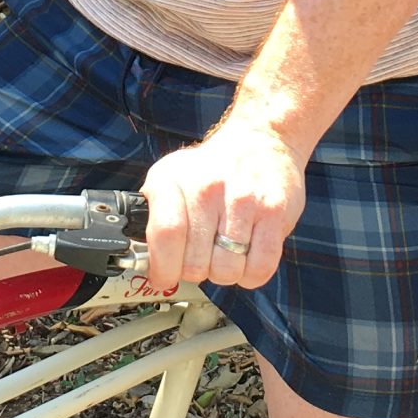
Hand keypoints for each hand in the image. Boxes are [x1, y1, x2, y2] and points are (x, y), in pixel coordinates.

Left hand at [139, 120, 306, 293]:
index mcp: (172, 180)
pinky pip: (259, 268)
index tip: (164, 276)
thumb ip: (154, 216)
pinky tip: (247, 257)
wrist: (261, 140)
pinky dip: (251, 274)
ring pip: (227, 271)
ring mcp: (243, 200)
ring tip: (226, 253)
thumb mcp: (170, 177)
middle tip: (202, 257)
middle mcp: (206, 189)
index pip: (165, 234)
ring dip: (225, 273)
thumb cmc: (212, 169)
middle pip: (195, 263)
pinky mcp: (274, 213)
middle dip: (196, 272)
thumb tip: (143, 259)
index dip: (163, 268)